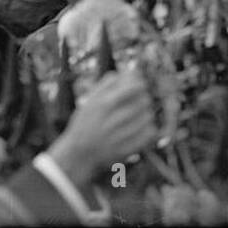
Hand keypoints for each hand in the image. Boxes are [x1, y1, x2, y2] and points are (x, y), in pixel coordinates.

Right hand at [47, 69, 156, 187]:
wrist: (78, 155)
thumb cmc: (85, 123)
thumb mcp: (90, 100)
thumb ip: (107, 84)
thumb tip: (129, 72)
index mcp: (103, 104)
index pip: (135, 87)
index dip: (140, 85)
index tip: (138, 87)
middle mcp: (111, 120)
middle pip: (144, 101)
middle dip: (143, 99)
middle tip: (138, 102)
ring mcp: (119, 137)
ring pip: (148, 117)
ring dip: (146, 114)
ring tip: (139, 116)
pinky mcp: (127, 150)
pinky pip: (149, 133)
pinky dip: (148, 129)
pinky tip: (141, 128)